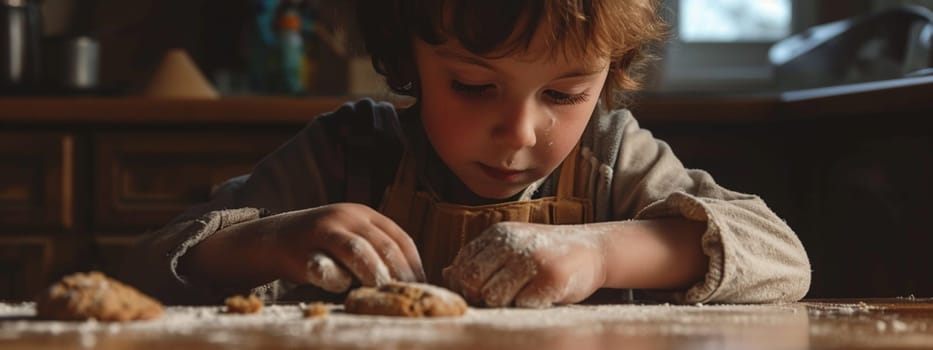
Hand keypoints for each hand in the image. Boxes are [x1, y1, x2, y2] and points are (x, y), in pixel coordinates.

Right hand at [275, 203, 425, 291]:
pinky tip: (342, 287)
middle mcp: (347, 217)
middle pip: (383, 244)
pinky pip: (327, 269)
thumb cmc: (324, 243)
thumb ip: (377, 247)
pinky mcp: (304, 250)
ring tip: (382, 290)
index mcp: (365, 214)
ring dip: (374, 273)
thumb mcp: (353, 234)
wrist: (276, 237)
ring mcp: (324, 230)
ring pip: (358, 251)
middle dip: (398, 272)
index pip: (399, 237)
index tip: (420, 284)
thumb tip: (412, 279)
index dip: (412, 263)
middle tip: (406, 294)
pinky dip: (338, 281)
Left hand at [442, 222, 607, 307]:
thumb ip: (480, 259)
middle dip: (482, 296)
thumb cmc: (546, 253)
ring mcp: (531, 260)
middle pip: (473, 282)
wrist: (593, 248)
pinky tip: (540, 296)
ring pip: (494, 297)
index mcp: (498, 234)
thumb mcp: (510, 247)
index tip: (479, 293)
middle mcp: (512, 243)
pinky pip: (522, 304)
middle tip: (503, 297)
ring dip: (505, 303)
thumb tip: (445, 274)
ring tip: (523, 294)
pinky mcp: (550, 279)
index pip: (462, 266)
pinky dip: (527, 306)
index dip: (464, 286)